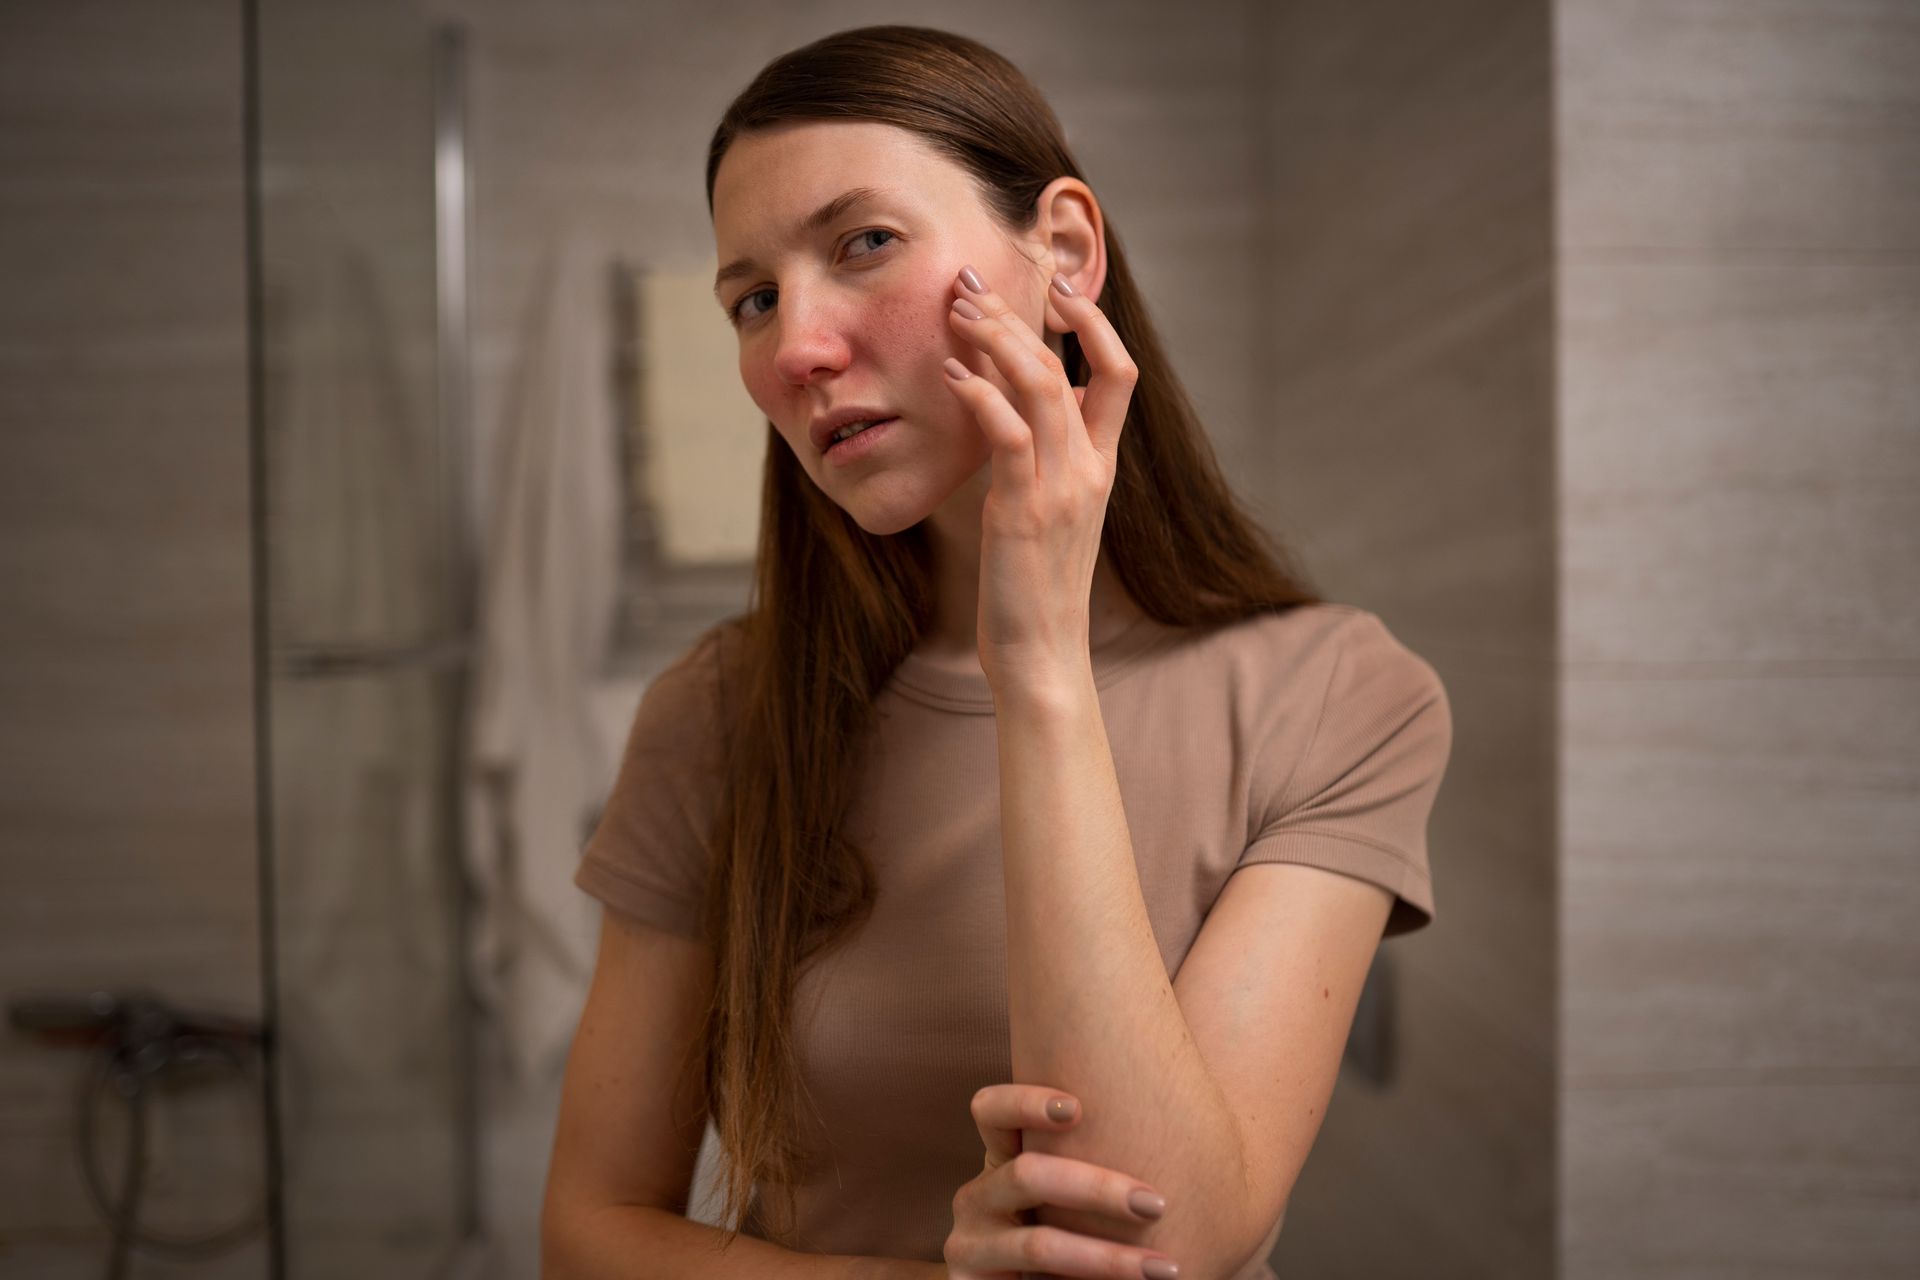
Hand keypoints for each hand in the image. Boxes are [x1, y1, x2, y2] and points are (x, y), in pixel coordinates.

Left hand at [941, 264, 1138, 691]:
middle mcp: (1089, 470)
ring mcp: (1060, 489)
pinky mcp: (1022, 512)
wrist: (1043, 655)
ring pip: (1042, 387)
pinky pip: (1008, 435)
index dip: (1093, 322)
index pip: (1119, 372)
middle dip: (1021, 316)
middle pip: (1071, 366)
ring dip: (998, 341)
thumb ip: (1052, 457)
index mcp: (1102, 466)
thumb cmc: (1036, 585)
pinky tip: (950, 375)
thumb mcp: (1054, 511)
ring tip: (959, 312)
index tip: (1053, 288)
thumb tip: (1039, 406)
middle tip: (973, 285)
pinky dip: (979, 396)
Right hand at [942, 1083, 1179, 1279]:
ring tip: (1163, 1269)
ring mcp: (971, 1244)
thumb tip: (1195, 1126)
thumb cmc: (1071, 1240)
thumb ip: (1100, 1162)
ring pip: (1039, 1244)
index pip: (991, 1109)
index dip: (1026, 1102)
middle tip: (1157, 1205)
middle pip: (1025, 1174)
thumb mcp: (1076, 1200)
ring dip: (1108, 1259)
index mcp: (1002, 1159)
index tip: (1079, 1108)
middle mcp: (978, 1195)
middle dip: (1098, 1188)